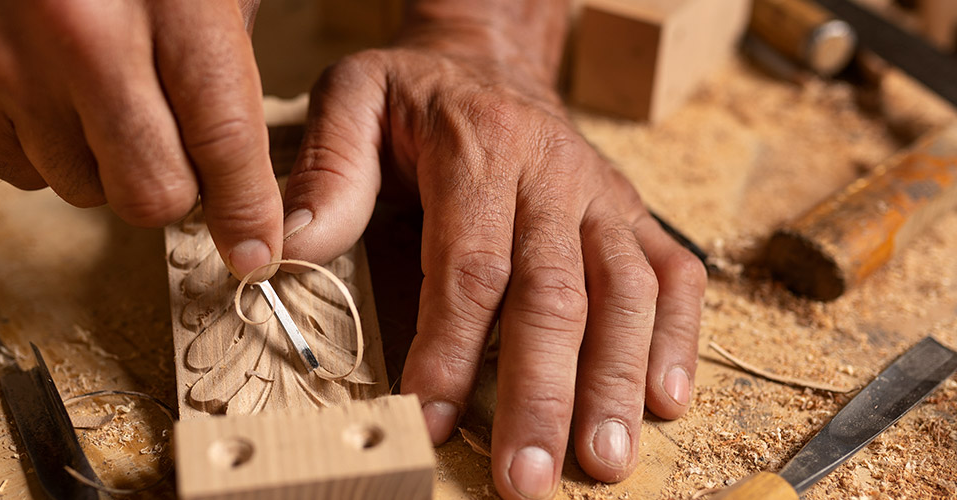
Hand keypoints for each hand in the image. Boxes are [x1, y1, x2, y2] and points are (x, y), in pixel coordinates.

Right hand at [0, 0, 280, 277]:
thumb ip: (226, 56)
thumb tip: (243, 178)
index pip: (223, 138)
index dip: (246, 208)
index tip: (254, 248)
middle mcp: (77, 37)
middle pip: (151, 192)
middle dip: (175, 184)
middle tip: (172, 143)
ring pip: (84, 191)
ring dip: (105, 161)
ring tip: (96, 89)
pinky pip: (20, 172)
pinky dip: (43, 147)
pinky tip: (43, 85)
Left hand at [281, 16, 705, 499]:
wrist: (489, 61)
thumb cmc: (417, 94)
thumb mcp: (354, 97)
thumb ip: (328, 170)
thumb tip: (291, 249)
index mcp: (481, 146)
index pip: (471, 263)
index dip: (453, 346)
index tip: (434, 418)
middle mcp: (554, 173)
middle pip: (555, 294)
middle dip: (541, 394)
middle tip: (525, 478)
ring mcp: (603, 197)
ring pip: (624, 294)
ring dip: (615, 382)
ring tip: (603, 462)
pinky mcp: (633, 215)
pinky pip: (673, 274)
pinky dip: (678, 338)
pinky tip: (666, 400)